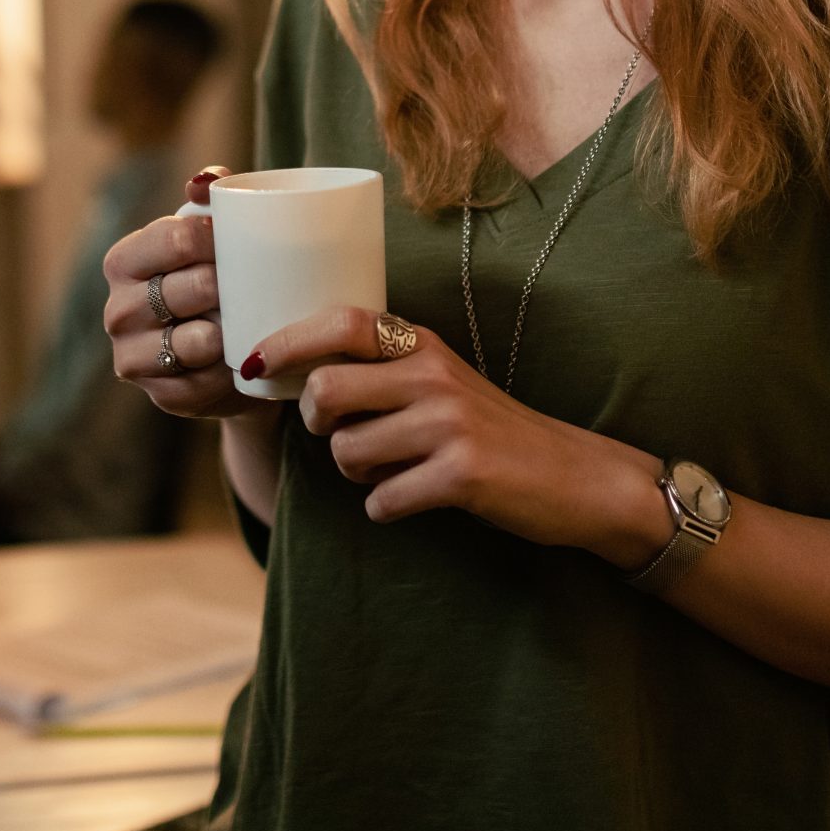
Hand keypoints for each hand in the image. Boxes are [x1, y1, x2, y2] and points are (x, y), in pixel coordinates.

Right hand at [99, 165, 271, 421]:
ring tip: (249, 323)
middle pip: (186, 289)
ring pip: (192, 341)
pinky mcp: (160, 396)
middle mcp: (117, 309)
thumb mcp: (215, 239)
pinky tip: (242, 360)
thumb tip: (205, 181)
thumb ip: (211, 200)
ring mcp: (132, 356)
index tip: (249, 240)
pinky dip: (228, 372)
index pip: (173, 238)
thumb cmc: (222, 282)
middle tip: (257, 285)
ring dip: (227, 333)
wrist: (235, 352)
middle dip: (227, 287)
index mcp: (124, 260)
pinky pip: (201, 383)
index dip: (217, 237)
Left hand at [251, 308, 665, 555]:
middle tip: (337, 434)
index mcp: (422, 344)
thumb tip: (297, 376)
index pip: (339, 322)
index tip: (255, 366)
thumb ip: (382, 370)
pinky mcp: (460, 475)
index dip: (286, 342)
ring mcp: (447, 424)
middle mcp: (432, 374)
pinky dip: (387, 508)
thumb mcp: (440, 381)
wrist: (575, 477)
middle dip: (315, 424)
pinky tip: (415, 499)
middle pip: (325, 391)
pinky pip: (381, 500)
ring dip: (356, 473)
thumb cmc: (492, 431)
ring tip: (394, 470)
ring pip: (346, 451)